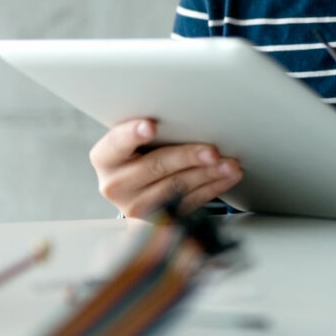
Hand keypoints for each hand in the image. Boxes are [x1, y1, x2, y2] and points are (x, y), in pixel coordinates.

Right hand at [88, 118, 241, 217]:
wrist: (136, 188)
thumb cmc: (140, 152)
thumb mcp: (135, 140)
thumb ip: (151, 129)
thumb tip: (189, 115)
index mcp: (105, 158)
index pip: (117, 143)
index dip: (132, 134)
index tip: (150, 127)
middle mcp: (115, 185)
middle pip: (155, 166)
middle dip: (187, 157)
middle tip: (212, 151)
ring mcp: (135, 206)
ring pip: (176, 187)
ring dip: (208, 174)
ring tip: (229, 164)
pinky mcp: (158, 220)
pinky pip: (190, 202)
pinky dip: (212, 188)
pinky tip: (226, 177)